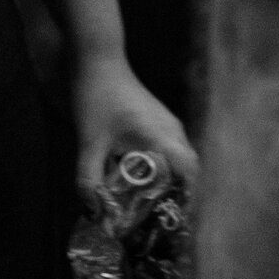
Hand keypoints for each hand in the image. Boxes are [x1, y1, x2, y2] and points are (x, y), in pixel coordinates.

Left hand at [70, 50, 198, 206]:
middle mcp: (172, 130)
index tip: (175, 219)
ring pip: (178, 159)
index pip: (189, 173)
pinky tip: (140, 176)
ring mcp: (167, 122)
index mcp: (163, 136)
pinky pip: (169, 148)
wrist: (96, 59)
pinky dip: (161, 166)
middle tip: (160, 218)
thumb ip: (88, 177)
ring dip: (169, 180)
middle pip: (187, 170)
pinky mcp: (156, 118)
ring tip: (151, 203)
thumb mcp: (89, 141)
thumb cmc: (96, 97)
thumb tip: (93, 209)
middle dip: (178, 195)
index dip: (187, 198)